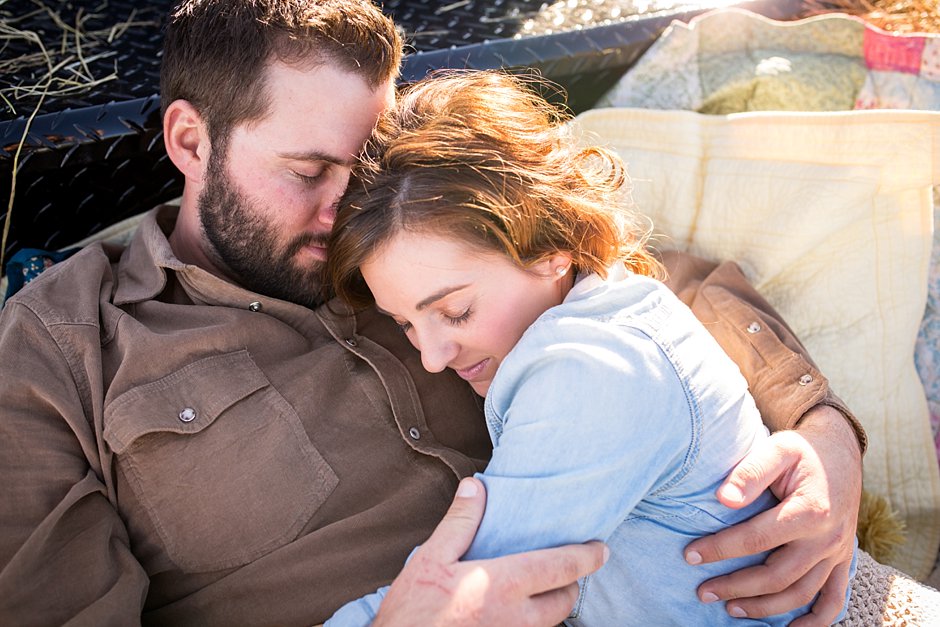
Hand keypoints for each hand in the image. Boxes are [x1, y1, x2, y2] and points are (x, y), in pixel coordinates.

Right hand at [373, 477, 608, 626]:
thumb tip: (476, 486)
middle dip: (573, 583)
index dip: (587, 557)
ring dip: (554, 605)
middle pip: (565, 601)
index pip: (561, 567)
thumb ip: (460, 522)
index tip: (601, 548)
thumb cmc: (413, 609)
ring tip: (545, 587)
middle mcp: (516, 618)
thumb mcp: (432, 558)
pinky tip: (518, 610)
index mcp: (502, 584)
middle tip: (569, 566)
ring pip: (551, 624)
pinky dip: (534, 622)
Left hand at [684, 406, 860, 625]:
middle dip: (736, 587)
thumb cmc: (801, 451)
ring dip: (764, 607)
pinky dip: (815, 622)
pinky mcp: (842, 560)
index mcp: (810, 510)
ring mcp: (837, 553)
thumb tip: (723, 499)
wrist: (840, 453)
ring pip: (800, 593)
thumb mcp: (777, 449)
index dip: (720, 549)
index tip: (689, 556)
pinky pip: (833, 600)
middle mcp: (827, 538)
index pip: (756, 539)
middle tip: (702, 592)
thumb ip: (750, 473)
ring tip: (729, 609)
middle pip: (777, 575)